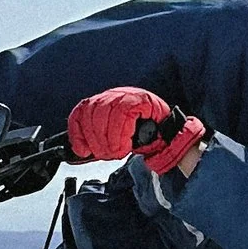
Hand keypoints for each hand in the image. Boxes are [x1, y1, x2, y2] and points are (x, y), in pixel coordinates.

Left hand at [65, 86, 205, 174]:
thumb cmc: (143, 138)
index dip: (78, 132)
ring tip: (115, 151)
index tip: (81, 150)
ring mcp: (127, 95)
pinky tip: (123, 146)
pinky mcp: (140, 99)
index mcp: (104, 103)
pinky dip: (119, 134)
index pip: (81, 111)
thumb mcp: (114, 139)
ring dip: (107, 139)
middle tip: (105, 154)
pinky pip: (122, 115)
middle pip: (92, 113)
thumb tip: (79, 150)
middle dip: (96, 140)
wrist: (170, 138)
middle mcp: (114, 95)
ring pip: (105, 113)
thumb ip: (97, 139)